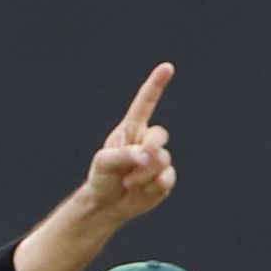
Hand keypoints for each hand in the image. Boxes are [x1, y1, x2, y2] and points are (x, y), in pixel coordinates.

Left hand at [82, 63, 177, 221]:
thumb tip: (145, 157)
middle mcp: (146, 140)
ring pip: (162, 159)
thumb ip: (122, 155)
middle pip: (160, 134)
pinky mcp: (165, 178)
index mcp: (131, 129)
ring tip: (129, 182)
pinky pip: (168, 178)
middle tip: (134, 164)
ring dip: (143, 174)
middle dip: (149, 149)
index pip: (146, 103)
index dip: (156, 85)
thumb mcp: (103, 163)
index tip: (167, 67)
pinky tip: (142, 190)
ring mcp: (158, 159)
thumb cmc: (102, 177)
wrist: (108, 203)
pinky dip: (153, 186)